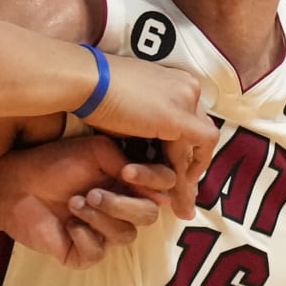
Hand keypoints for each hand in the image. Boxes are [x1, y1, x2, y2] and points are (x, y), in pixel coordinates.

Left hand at [0, 135, 176, 267]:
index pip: (160, 189)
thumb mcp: (95, 151)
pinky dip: (85, 236)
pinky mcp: (81, 252)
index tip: (128, 172)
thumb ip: (126, 161)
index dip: (152, 183)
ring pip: (125, 235)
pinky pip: (98, 252)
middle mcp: (120, 209)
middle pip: (149, 217)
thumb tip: (159, 188)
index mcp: (127, 183)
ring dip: (101, 217)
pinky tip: (68, 224)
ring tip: (75, 202)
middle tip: (93, 192)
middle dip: (124, 205)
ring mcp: (102, 232)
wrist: (14, 182)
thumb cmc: (53, 162)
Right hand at [85, 56, 213, 218]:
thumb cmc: (95, 94)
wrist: (84, 82)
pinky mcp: (180, 117)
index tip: (176, 173)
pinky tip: (179, 189)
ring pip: (201, 143)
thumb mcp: (129, 110)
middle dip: (194, 166)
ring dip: (190, 175)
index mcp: (175, 80)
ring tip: (182, 204)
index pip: (190, 120)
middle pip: (198, 132)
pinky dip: (191, 170)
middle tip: (186, 196)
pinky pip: (199, 148)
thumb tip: (149, 151)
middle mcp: (187, 86)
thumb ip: (146, 125)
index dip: (185, 150)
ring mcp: (187, 99)